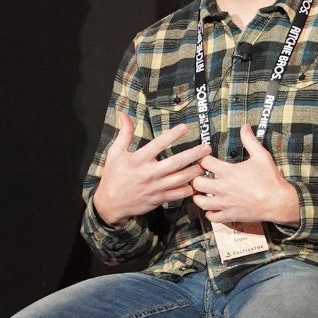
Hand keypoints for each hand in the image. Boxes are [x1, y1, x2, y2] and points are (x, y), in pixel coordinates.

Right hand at [94, 112, 210, 226]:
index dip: (172, 135)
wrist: (110, 203)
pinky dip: (189, 189)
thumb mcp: (115, 152)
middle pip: (176, 162)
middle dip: (194, 154)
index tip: (185, 127)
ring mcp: (155, 187)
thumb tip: (124, 114)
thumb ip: (124, 133)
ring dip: (195, 171)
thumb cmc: (114, 176)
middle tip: (207, 148)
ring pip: (181, 179)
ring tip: (206, 164)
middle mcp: (149, 173)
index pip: (158, 144)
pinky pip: (178, 194)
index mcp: (138, 160)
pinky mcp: (159, 199)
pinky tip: (198, 183)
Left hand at [190, 124, 299, 224]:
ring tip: (202, 192)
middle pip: (197, 183)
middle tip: (200, 176)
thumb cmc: (270, 179)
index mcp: (229, 172)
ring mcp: (225, 203)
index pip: (204, 162)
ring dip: (199, 196)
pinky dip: (209, 212)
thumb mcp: (262, 156)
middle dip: (196, 178)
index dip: (202, 158)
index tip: (204, 158)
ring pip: (200, 201)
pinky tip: (213, 207)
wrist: (278, 202)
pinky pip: (212, 217)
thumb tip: (244, 126)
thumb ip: (250, 141)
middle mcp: (223, 188)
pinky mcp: (229, 215)